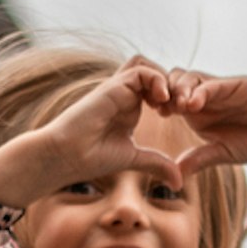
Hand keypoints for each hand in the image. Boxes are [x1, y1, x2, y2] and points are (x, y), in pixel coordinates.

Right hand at [0, 64, 178, 209]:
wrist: (65, 156)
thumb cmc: (91, 158)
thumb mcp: (134, 159)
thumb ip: (157, 164)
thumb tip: (179, 182)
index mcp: (129, 108)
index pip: (154, 87)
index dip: (172, 96)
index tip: (181, 115)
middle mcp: (123, 95)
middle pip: (151, 70)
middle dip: (171, 83)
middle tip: (180, 106)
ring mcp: (116, 89)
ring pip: (145, 65)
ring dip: (163, 79)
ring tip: (170, 102)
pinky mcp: (111, 87)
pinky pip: (140, 71)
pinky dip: (155, 80)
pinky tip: (161, 101)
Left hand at [141, 71, 246, 199]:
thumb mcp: (223, 153)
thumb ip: (199, 158)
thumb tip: (174, 173)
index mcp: (202, 110)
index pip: (172, 97)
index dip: (158, 103)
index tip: (148, 115)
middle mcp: (211, 95)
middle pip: (177, 82)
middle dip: (164, 92)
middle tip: (156, 107)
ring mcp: (225, 88)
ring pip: (193, 78)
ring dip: (179, 89)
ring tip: (172, 105)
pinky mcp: (242, 85)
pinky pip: (217, 83)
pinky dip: (203, 90)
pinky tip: (192, 103)